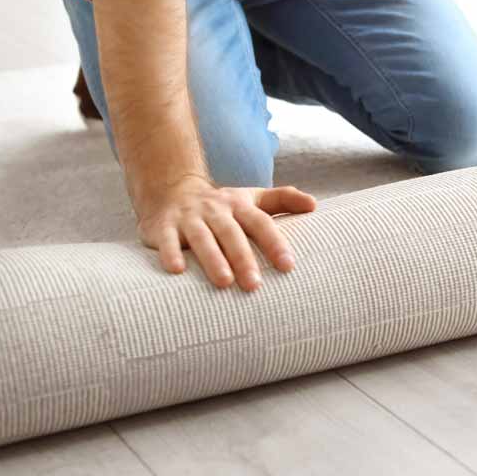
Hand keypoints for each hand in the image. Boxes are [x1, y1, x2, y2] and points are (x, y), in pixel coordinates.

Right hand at [137, 176, 316, 289]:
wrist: (171, 189)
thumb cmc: (221, 205)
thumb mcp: (252, 198)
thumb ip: (283, 200)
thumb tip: (314, 205)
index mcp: (239, 206)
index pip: (261, 223)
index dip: (275, 243)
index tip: (289, 266)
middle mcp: (215, 210)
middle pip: (232, 233)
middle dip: (243, 258)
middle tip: (255, 286)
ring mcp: (189, 217)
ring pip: (202, 238)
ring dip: (212, 259)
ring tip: (224, 283)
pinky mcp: (162, 226)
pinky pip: (166, 240)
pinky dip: (170, 253)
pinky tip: (176, 271)